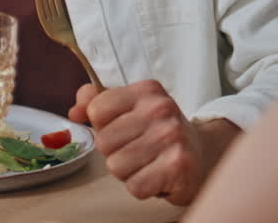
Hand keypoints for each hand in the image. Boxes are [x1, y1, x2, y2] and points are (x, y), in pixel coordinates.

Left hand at [68, 80, 236, 205]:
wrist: (203, 154)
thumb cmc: (157, 131)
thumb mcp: (129, 107)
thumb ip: (95, 102)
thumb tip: (74, 112)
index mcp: (146, 90)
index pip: (96, 110)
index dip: (103, 126)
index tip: (123, 128)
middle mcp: (161, 109)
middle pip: (103, 142)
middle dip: (115, 152)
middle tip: (138, 149)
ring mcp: (172, 137)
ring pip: (116, 166)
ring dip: (128, 171)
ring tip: (148, 163)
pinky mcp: (179, 166)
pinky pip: (135, 186)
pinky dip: (143, 187)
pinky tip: (157, 176)